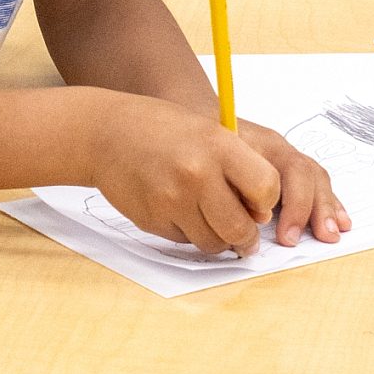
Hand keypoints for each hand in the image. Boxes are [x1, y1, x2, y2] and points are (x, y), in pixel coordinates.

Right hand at [87, 97, 348, 258]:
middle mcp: (197, 173)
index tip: (259, 204)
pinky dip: (187, 233)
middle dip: (246, 237)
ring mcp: (172, 199)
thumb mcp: (209, 132)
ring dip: (217, 239)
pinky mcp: (152, 219)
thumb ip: (239, 167)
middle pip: (240, 228)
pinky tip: (177, 210)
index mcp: (219, 145)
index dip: (266, 202)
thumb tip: (262, 216)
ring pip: (213, 243)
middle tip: (244, 236)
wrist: (107, 133)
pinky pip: (184, 241)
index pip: (266, 189)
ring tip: (209, 219)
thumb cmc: (164, 130)